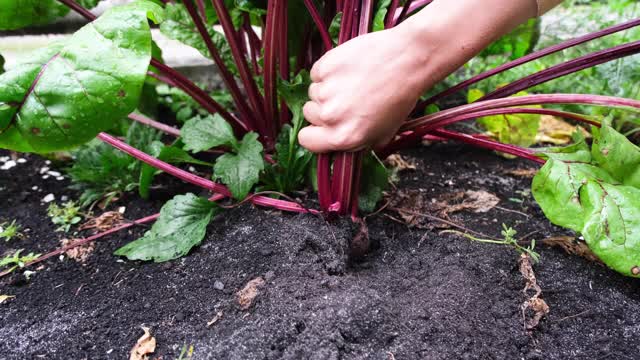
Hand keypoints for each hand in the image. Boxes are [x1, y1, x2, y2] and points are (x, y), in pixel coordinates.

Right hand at [298, 26, 427, 152]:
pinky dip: (328, 70)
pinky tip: (349, 69)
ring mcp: (326, 89)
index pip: (307, 140)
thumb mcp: (385, 133)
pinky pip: (317, 72)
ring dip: (327, 88)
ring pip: (313, 92)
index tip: (322, 125)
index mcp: (344, 136)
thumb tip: (342, 145)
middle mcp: (331, 116)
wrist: (408, 59)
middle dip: (323, 108)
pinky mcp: (325, 66)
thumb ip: (359, 144)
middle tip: (347, 99)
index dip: (314, 132)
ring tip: (353, 82)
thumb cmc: (401, 97)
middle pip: (309, 114)